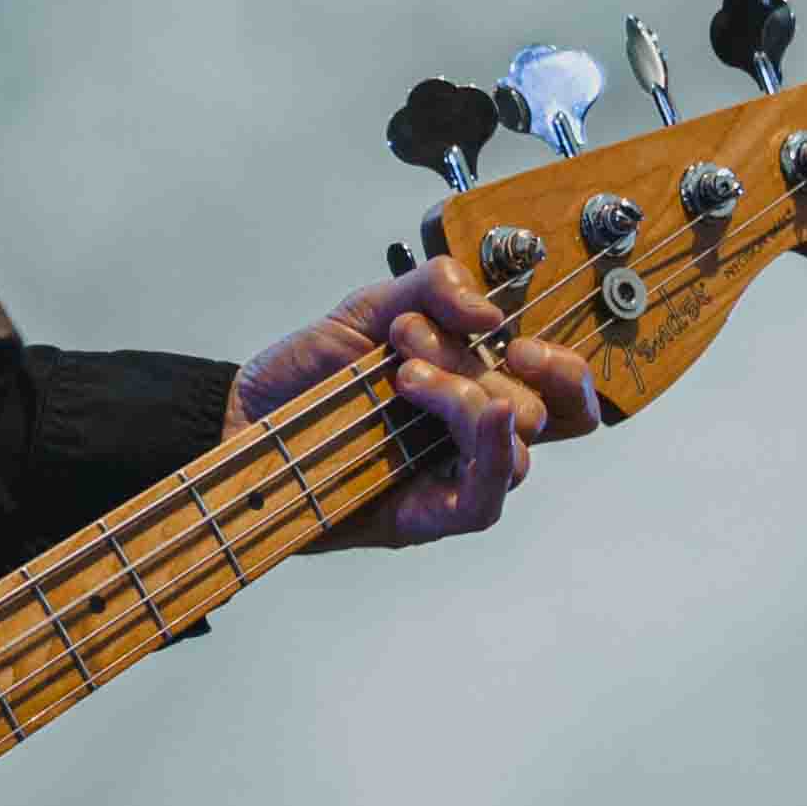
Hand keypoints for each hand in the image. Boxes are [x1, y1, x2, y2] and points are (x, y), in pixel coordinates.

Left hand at [231, 256, 599, 547]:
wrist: (242, 415)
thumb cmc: (308, 373)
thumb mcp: (368, 310)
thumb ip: (430, 290)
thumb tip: (490, 310)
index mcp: (474, 382)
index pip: (561, 390)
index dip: (564, 367)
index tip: (513, 337)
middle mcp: (473, 434)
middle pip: (541, 414)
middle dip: (478, 365)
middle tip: (408, 344)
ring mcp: (452, 477)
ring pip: (516, 453)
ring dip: (466, 399)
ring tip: (402, 376)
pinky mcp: (427, 515)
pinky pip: (485, 501)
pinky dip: (490, 456)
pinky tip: (471, 418)